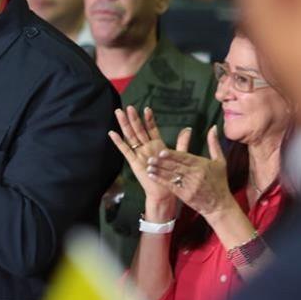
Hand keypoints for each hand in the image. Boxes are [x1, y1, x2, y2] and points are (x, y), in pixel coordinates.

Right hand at [107, 106, 190, 221]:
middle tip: (127, 106)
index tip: (146, 108)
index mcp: (156, 145)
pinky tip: (112, 133)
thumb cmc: (171, 176)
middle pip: (138, 130)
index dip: (149, 119)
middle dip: (133, 118)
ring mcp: (139, 154)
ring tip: (119, 113)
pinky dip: (119, 142)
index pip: (151, 129)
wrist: (164, 192)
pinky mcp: (134, 162)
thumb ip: (182, 142)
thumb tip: (188, 128)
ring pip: (131, 136)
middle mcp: (146, 148)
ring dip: (125, 125)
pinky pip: (125, 150)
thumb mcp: (179, 156)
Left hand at [146, 125, 234, 221]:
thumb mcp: (220, 161)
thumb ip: (214, 144)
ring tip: (149, 165)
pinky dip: (160, 180)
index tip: (162, 152)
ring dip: (159, 170)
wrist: (219, 205)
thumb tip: (213, 128)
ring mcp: (189, 186)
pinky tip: (152, 175)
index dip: (173, 155)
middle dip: (162, 162)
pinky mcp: (185, 195)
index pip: (185, 158)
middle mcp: (196, 175)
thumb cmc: (219, 182)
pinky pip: (170, 186)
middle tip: (150, 157)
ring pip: (172, 176)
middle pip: (176, 167)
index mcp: (203, 165)